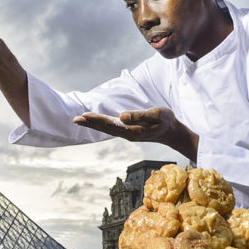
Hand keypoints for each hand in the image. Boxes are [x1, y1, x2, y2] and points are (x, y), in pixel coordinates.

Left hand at [73, 107, 198, 160]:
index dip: (96, 119)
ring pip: (107, 129)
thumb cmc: (166, 121)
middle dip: (90, 123)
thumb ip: (139, 115)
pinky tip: (97, 123)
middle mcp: (128, 134)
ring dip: (94, 125)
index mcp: (132, 130)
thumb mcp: (156, 114)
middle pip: (105, 128)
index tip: (83, 115)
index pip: (110, 124)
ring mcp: (128, 134)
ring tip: (81, 120)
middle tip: (74, 119)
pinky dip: (102, 125)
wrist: (173, 133)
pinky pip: (112, 128)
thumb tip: (121, 116)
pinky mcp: (130, 132)